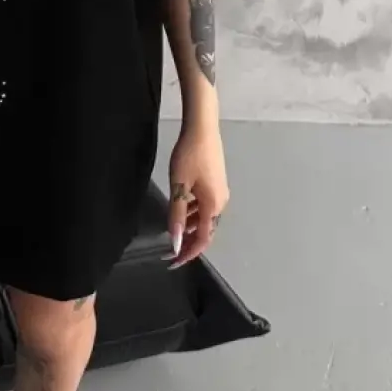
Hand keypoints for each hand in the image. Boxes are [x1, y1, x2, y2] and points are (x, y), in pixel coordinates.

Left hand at [166, 121, 228, 267]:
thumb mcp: (178, 187)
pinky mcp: (216, 183)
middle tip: (170, 251)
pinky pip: (205, 205)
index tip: (173, 262)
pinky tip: (181, 208)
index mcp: (213, 206)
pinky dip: (193, 213)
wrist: (202, 128)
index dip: (188, 253)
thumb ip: (177, 216)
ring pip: (204, 217)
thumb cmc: (189, 156)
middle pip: (206, 230)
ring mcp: (220, 192)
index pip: (202, 239)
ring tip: (173, 231)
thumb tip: (176, 244)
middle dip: (188, 242)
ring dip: (190, 227)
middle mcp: (221, 202)